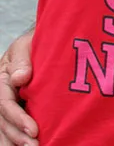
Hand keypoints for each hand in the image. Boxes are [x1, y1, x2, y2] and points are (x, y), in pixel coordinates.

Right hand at [0, 30, 36, 145]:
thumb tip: (20, 78)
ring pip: (3, 129)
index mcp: (1, 79)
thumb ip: (22, 60)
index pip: (5, 104)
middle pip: (2, 121)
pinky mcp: (16, 110)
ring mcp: (6, 104)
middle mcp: (0, 95)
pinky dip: (14, 139)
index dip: (18, 118)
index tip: (34, 130)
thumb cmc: (35, 43)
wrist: (44, 42)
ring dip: (14, 141)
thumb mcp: (26, 45)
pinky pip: (8, 128)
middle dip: (17, 136)